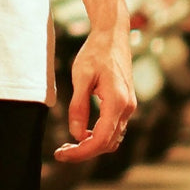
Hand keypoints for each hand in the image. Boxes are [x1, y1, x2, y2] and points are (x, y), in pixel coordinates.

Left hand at [54, 26, 135, 161]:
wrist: (113, 35)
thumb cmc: (95, 52)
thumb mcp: (81, 77)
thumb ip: (78, 106)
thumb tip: (76, 134)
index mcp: (117, 102)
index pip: (100, 140)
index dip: (81, 152)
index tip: (61, 154)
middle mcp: (127, 108)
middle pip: (107, 144)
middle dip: (84, 152)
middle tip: (60, 151)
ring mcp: (129, 107)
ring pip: (112, 139)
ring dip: (92, 146)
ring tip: (69, 144)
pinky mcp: (126, 104)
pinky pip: (114, 129)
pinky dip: (99, 137)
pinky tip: (82, 133)